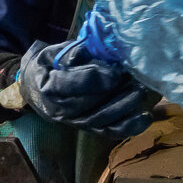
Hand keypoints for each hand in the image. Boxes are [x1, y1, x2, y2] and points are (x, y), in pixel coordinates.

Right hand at [19, 40, 155, 136]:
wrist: (38, 88)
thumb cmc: (51, 65)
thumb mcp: (55, 52)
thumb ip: (75, 52)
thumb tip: (101, 51)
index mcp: (48, 86)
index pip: (68, 85)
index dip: (94, 79)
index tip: (115, 72)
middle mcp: (58, 110)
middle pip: (88, 105)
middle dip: (114, 92)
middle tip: (133, 78)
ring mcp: (74, 122)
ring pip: (101, 120)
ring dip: (124, 107)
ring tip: (140, 91)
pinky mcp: (89, 129)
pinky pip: (109, 132)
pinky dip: (129, 127)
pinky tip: (145, 116)